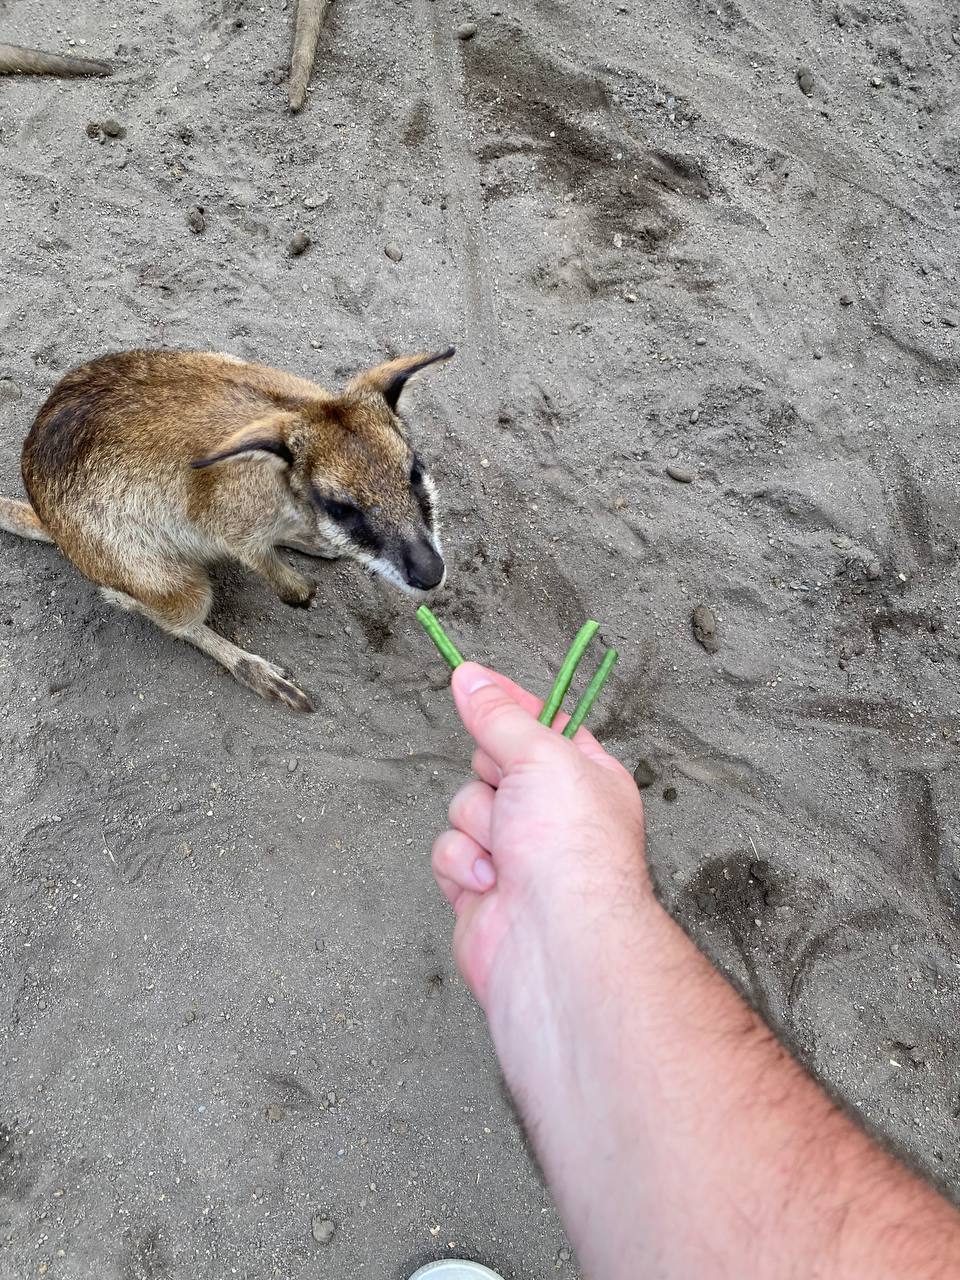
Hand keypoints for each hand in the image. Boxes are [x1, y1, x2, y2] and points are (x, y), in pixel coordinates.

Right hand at [432, 662, 646, 1011]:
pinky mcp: (481, 887)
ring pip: (463, 807)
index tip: (475, 680)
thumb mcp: (541, 756)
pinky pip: (449, 852)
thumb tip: (470, 676)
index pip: (541, 724)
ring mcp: (515, 853)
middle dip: (490, 777)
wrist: (554, 942)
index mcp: (584, 777)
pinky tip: (490, 883)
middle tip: (511, 795)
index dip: (508, 704)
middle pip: (490, 764)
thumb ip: (498, 715)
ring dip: (477, 825)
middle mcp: (552, 814)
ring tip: (506, 851)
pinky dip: (463, 864)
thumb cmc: (575, 852)